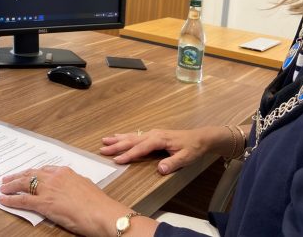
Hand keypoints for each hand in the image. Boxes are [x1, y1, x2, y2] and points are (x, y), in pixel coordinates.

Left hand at [0, 165, 156, 236]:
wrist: (103, 213)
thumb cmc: (99, 204)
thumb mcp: (85, 186)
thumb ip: (74, 184)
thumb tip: (70, 188)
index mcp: (65, 172)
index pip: (43, 169)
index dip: (32, 172)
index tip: (26, 173)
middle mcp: (55, 177)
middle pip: (30, 174)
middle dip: (17, 176)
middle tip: (7, 178)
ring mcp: (49, 189)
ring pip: (23, 184)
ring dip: (10, 185)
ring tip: (2, 187)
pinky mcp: (45, 204)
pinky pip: (23, 200)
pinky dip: (11, 200)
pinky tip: (3, 200)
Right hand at [100, 127, 218, 173]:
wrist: (200, 138)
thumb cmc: (193, 148)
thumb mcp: (186, 158)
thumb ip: (172, 163)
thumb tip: (160, 169)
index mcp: (159, 139)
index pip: (141, 148)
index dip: (128, 154)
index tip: (117, 160)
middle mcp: (153, 134)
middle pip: (132, 140)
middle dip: (117, 145)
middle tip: (102, 149)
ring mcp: (152, 133)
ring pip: (132, 136)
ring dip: (118, 139)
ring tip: (104, 140)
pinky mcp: (153, 135)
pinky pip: (135, 135)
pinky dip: (124, 136)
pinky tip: (117, 136)